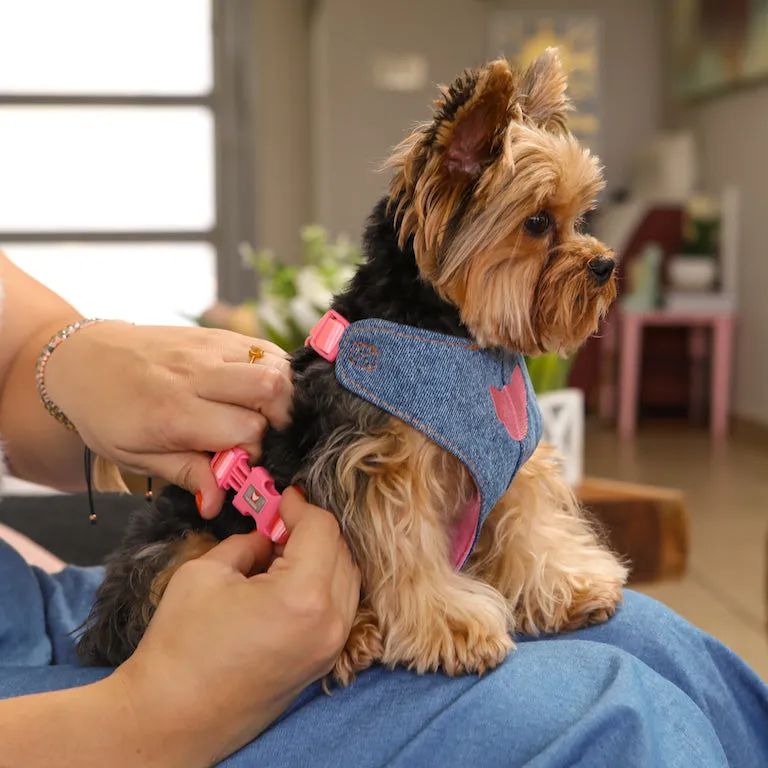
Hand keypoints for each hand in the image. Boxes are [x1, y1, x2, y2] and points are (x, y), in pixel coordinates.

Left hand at [43, 321, 291, 514]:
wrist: (84, 358)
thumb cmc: (107, 413)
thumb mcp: (135, 456)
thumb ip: (185, 474)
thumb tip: (218, 504)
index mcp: (173, 413)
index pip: (246, 430)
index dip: (254, 452)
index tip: (240, 461)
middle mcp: (195, 375)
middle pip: (270, 387)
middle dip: (282, 418)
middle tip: (267, 434)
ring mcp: (208, 348)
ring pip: (273, 364)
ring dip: (283, 393)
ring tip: (266, 412)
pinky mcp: (215, 334)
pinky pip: (263, 347)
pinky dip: (274, 369)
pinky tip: (259, 389)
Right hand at [112, 489, 360, 765]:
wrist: (170, 718)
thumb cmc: (180, 646)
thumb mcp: (207, 572)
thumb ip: (247, 544)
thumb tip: (267, 536)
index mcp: (303, 596)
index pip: (322, 529)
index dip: (300, 506)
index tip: (282, 498)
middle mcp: (329, 623)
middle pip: (341, 551)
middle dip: (312, 529)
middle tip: (278, 521)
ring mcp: (330, 647)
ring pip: (347, 578)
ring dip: (322, 555)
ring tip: (282, 551)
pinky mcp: (323, 662)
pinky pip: (340, 607)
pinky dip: (324, 583)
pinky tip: (289, 580)